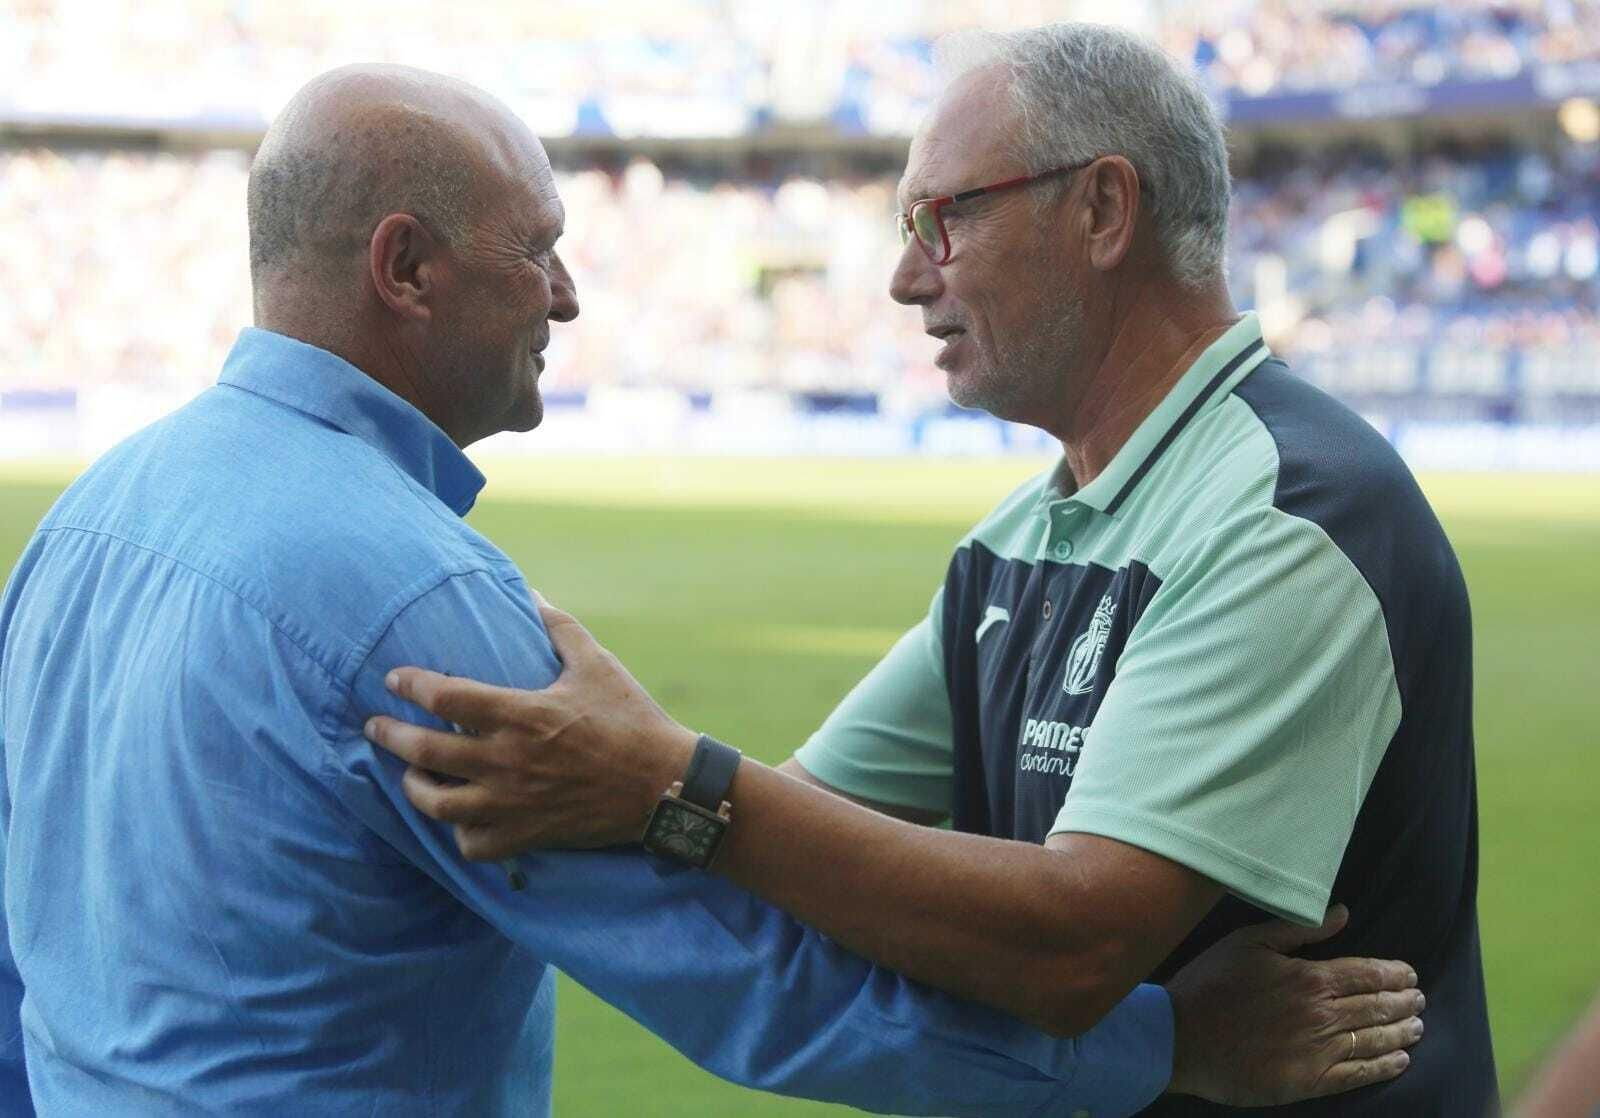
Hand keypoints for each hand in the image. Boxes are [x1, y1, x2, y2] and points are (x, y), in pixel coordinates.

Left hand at [363, 596, 698, 858]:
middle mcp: (507, 761)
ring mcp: (513, 804)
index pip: (444, 697)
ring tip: (410, 775)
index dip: (410, 685)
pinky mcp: (527, 836)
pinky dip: (460, 833)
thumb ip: (558, 628)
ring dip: (416, 788)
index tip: (394, 679)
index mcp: (521, 714)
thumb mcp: (596, 664)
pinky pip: (473, 844)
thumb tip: (531, 593)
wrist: (664, 786)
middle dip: (390, 736)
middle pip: (425, 752)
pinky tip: (460, 819)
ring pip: (438, 804)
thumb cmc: (631, 719)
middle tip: (374, 727)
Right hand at [1166, 905, 1422, 1104]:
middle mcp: (1321, 1014)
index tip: (1410, 974)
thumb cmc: (1211, 983)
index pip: (1366, 974)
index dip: (1394, 974)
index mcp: (1309, 977)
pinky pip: (1357, 1075)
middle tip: (1419, 1000)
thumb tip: (1343, 913)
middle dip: (1404, 1002)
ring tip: (1417, 1027)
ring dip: (1400, 1033)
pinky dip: (1383, 1067)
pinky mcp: (1308, 1081)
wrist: (1180, 1037)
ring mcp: (1318, 1051)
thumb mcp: (1248, 941)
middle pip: (1376, 1007)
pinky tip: (1399, 1061)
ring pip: (1373, 1040)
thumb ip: (1300, 929)